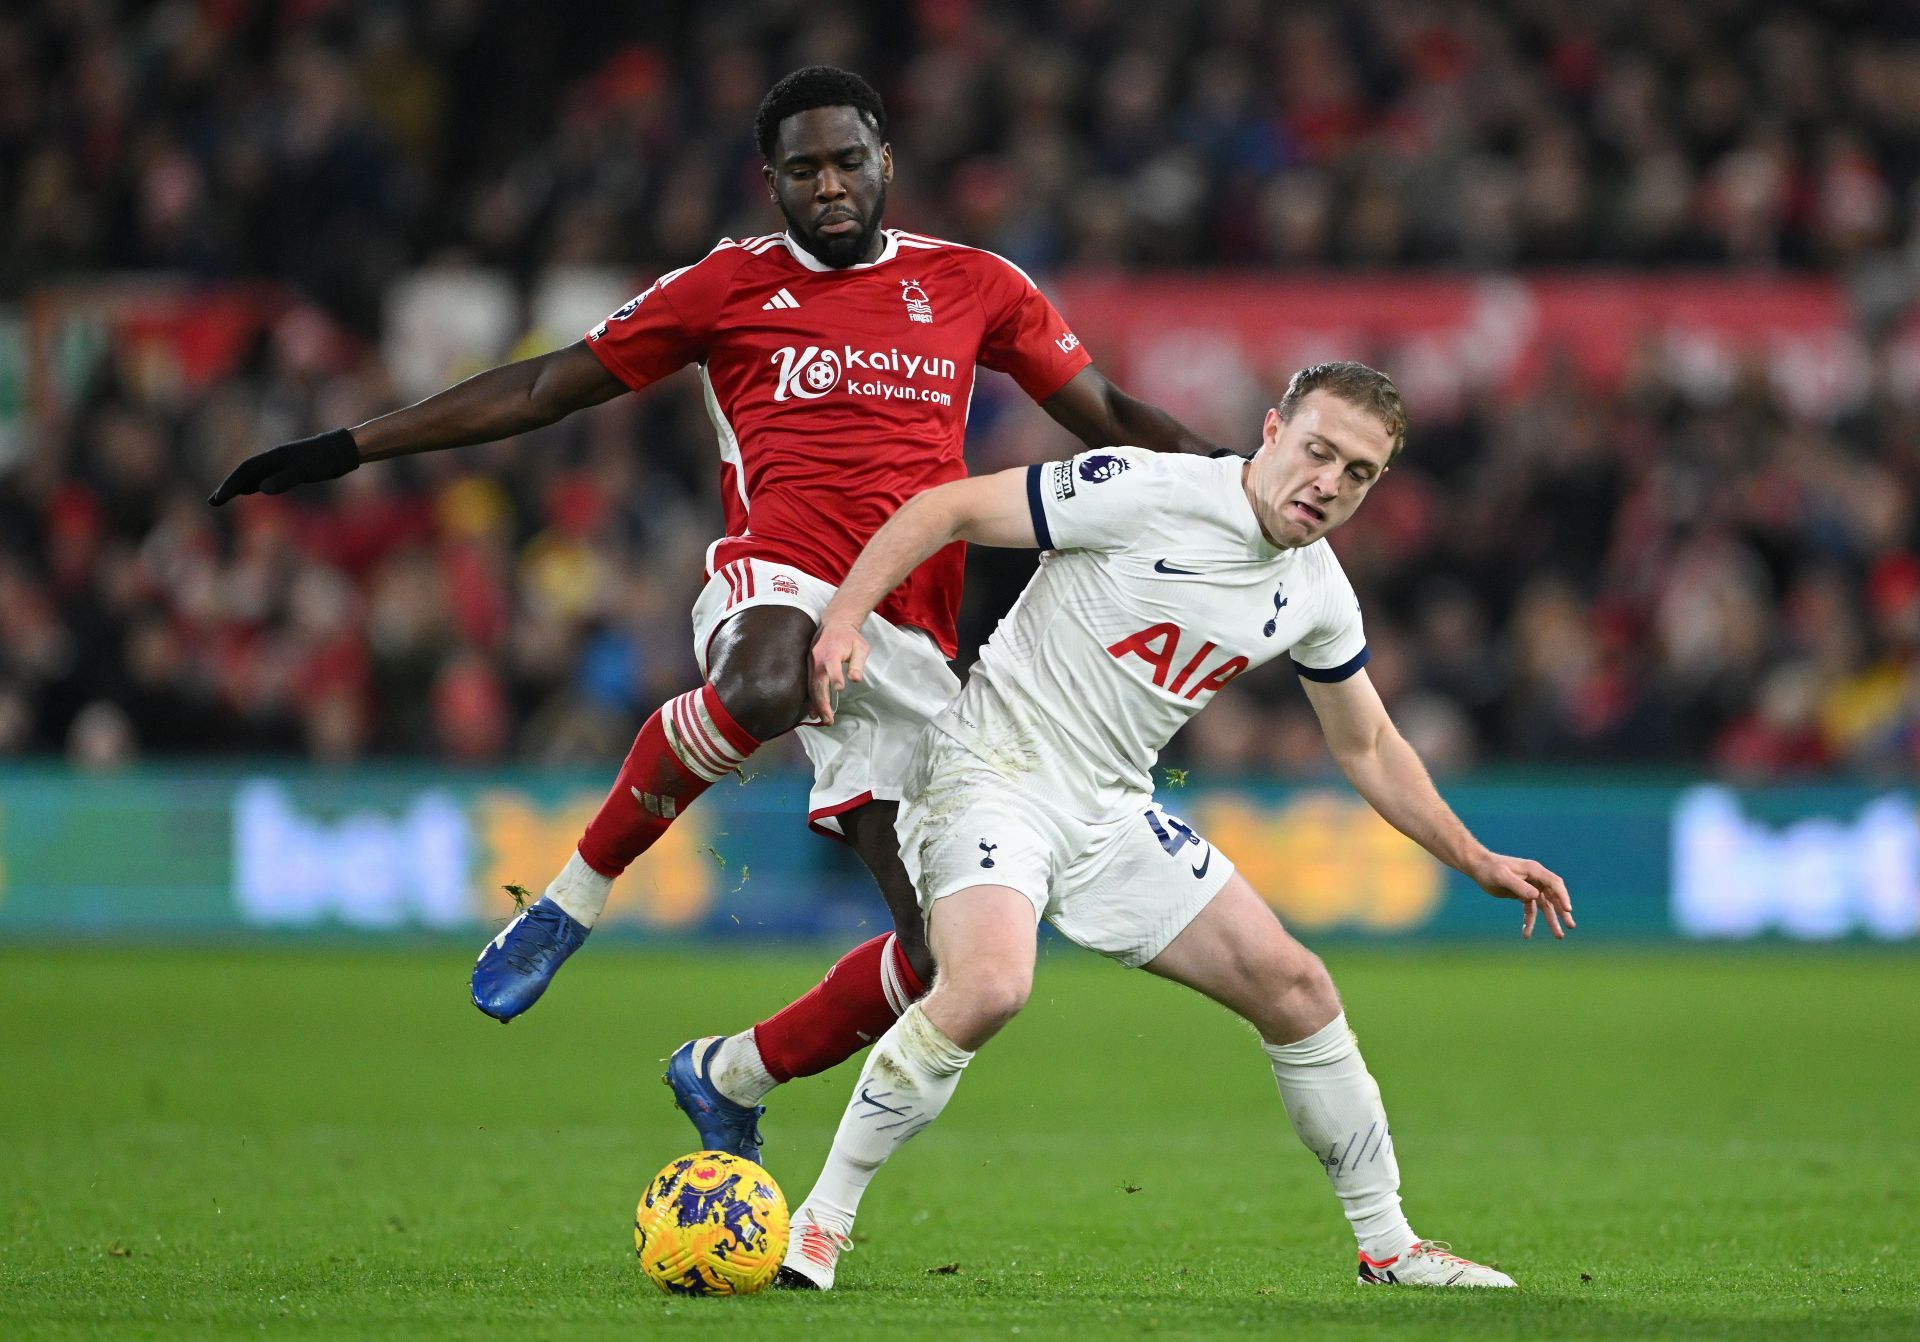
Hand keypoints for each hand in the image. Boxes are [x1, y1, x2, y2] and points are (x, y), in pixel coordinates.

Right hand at [208, 428, 359, 504]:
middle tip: (213, 502)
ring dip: (240, 485)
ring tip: (225, 497)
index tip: (217, 499)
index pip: (245, 471)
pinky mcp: (293, 466)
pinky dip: (255, 483)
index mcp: (275, 458)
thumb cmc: (326, 460)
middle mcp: (275, 458)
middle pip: (246, 472)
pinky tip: (254, 489)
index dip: (230, 485)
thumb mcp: (305, 471)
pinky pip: (267, 475)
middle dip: (229, 486)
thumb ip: (283, 479)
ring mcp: (284, 461)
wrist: (345, 449)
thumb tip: (260, 489)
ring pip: (255, 474)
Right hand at [808, 617, 869, 723]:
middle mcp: (817, 658)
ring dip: (816, 704)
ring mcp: (811, 663)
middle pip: (818, 682)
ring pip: (811, 686)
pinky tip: (813, 711)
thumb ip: (858, 663)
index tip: (840, 689)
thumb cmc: (850, 638)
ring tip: (821, 719)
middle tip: (829, 719)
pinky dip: (811, 698)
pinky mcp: (809, 667)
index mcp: (832, 651)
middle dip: (822, 702)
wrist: (834, 624)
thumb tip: (855, 679)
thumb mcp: (860, 647)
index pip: (832, 665)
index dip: (835, 676)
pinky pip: (809, 684)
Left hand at [1466, 851, 1573, 939]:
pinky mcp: (1522, 894)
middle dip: (1562, 912)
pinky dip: (1529, 921)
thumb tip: (1535, 896)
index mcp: (1534, 871)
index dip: (1563, 896)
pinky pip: (1530, 910)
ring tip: (1559, 936)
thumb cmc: (1490, 869)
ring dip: (1550, 920)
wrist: (1478, 867)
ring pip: (1544, 906)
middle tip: (1571, 926)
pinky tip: (1526, 934)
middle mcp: (1535, 878)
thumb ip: (1518, 886)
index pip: (1554, 883)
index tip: (1568, 910)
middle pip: (1553, 896)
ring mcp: (1530, 887)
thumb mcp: (1502, 877)